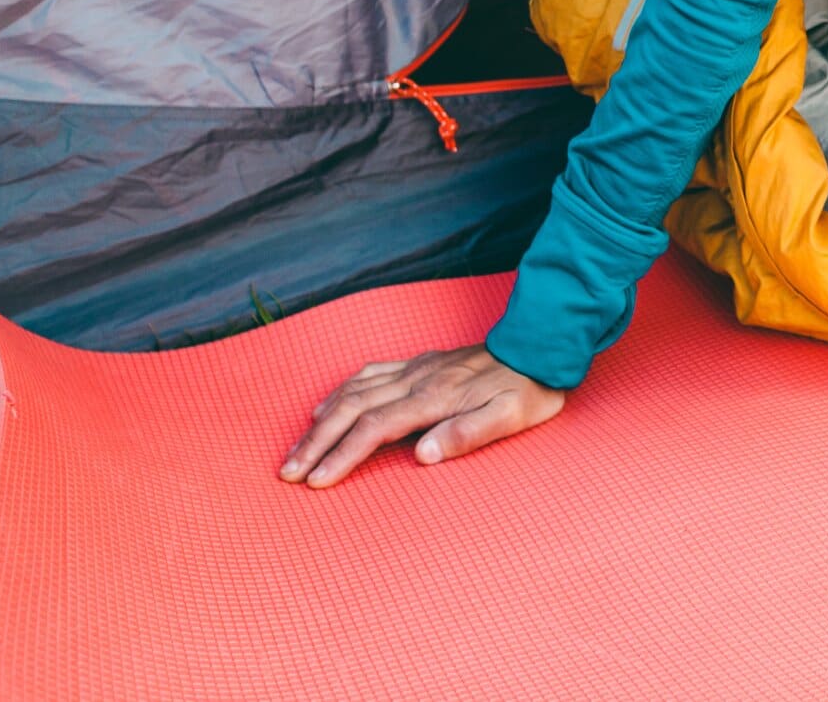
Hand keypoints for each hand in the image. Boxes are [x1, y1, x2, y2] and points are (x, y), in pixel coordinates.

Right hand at [279, 344, 564, 487]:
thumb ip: (467, 434)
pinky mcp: (419, 362)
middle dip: (316, 442)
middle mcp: (417, 380)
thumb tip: (424, 455)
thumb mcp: (510, 418)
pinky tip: (325, 405)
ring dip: (321, 420)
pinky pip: (369, 373)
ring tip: (296, 449)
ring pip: (354, 391)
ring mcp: (416, 368)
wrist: (540, 348)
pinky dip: (340, 390)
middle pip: (352, 410)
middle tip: (288, 472)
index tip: (317, 480)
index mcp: (435, 399)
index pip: (375, 429)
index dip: (343, 455)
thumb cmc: (528, 391)